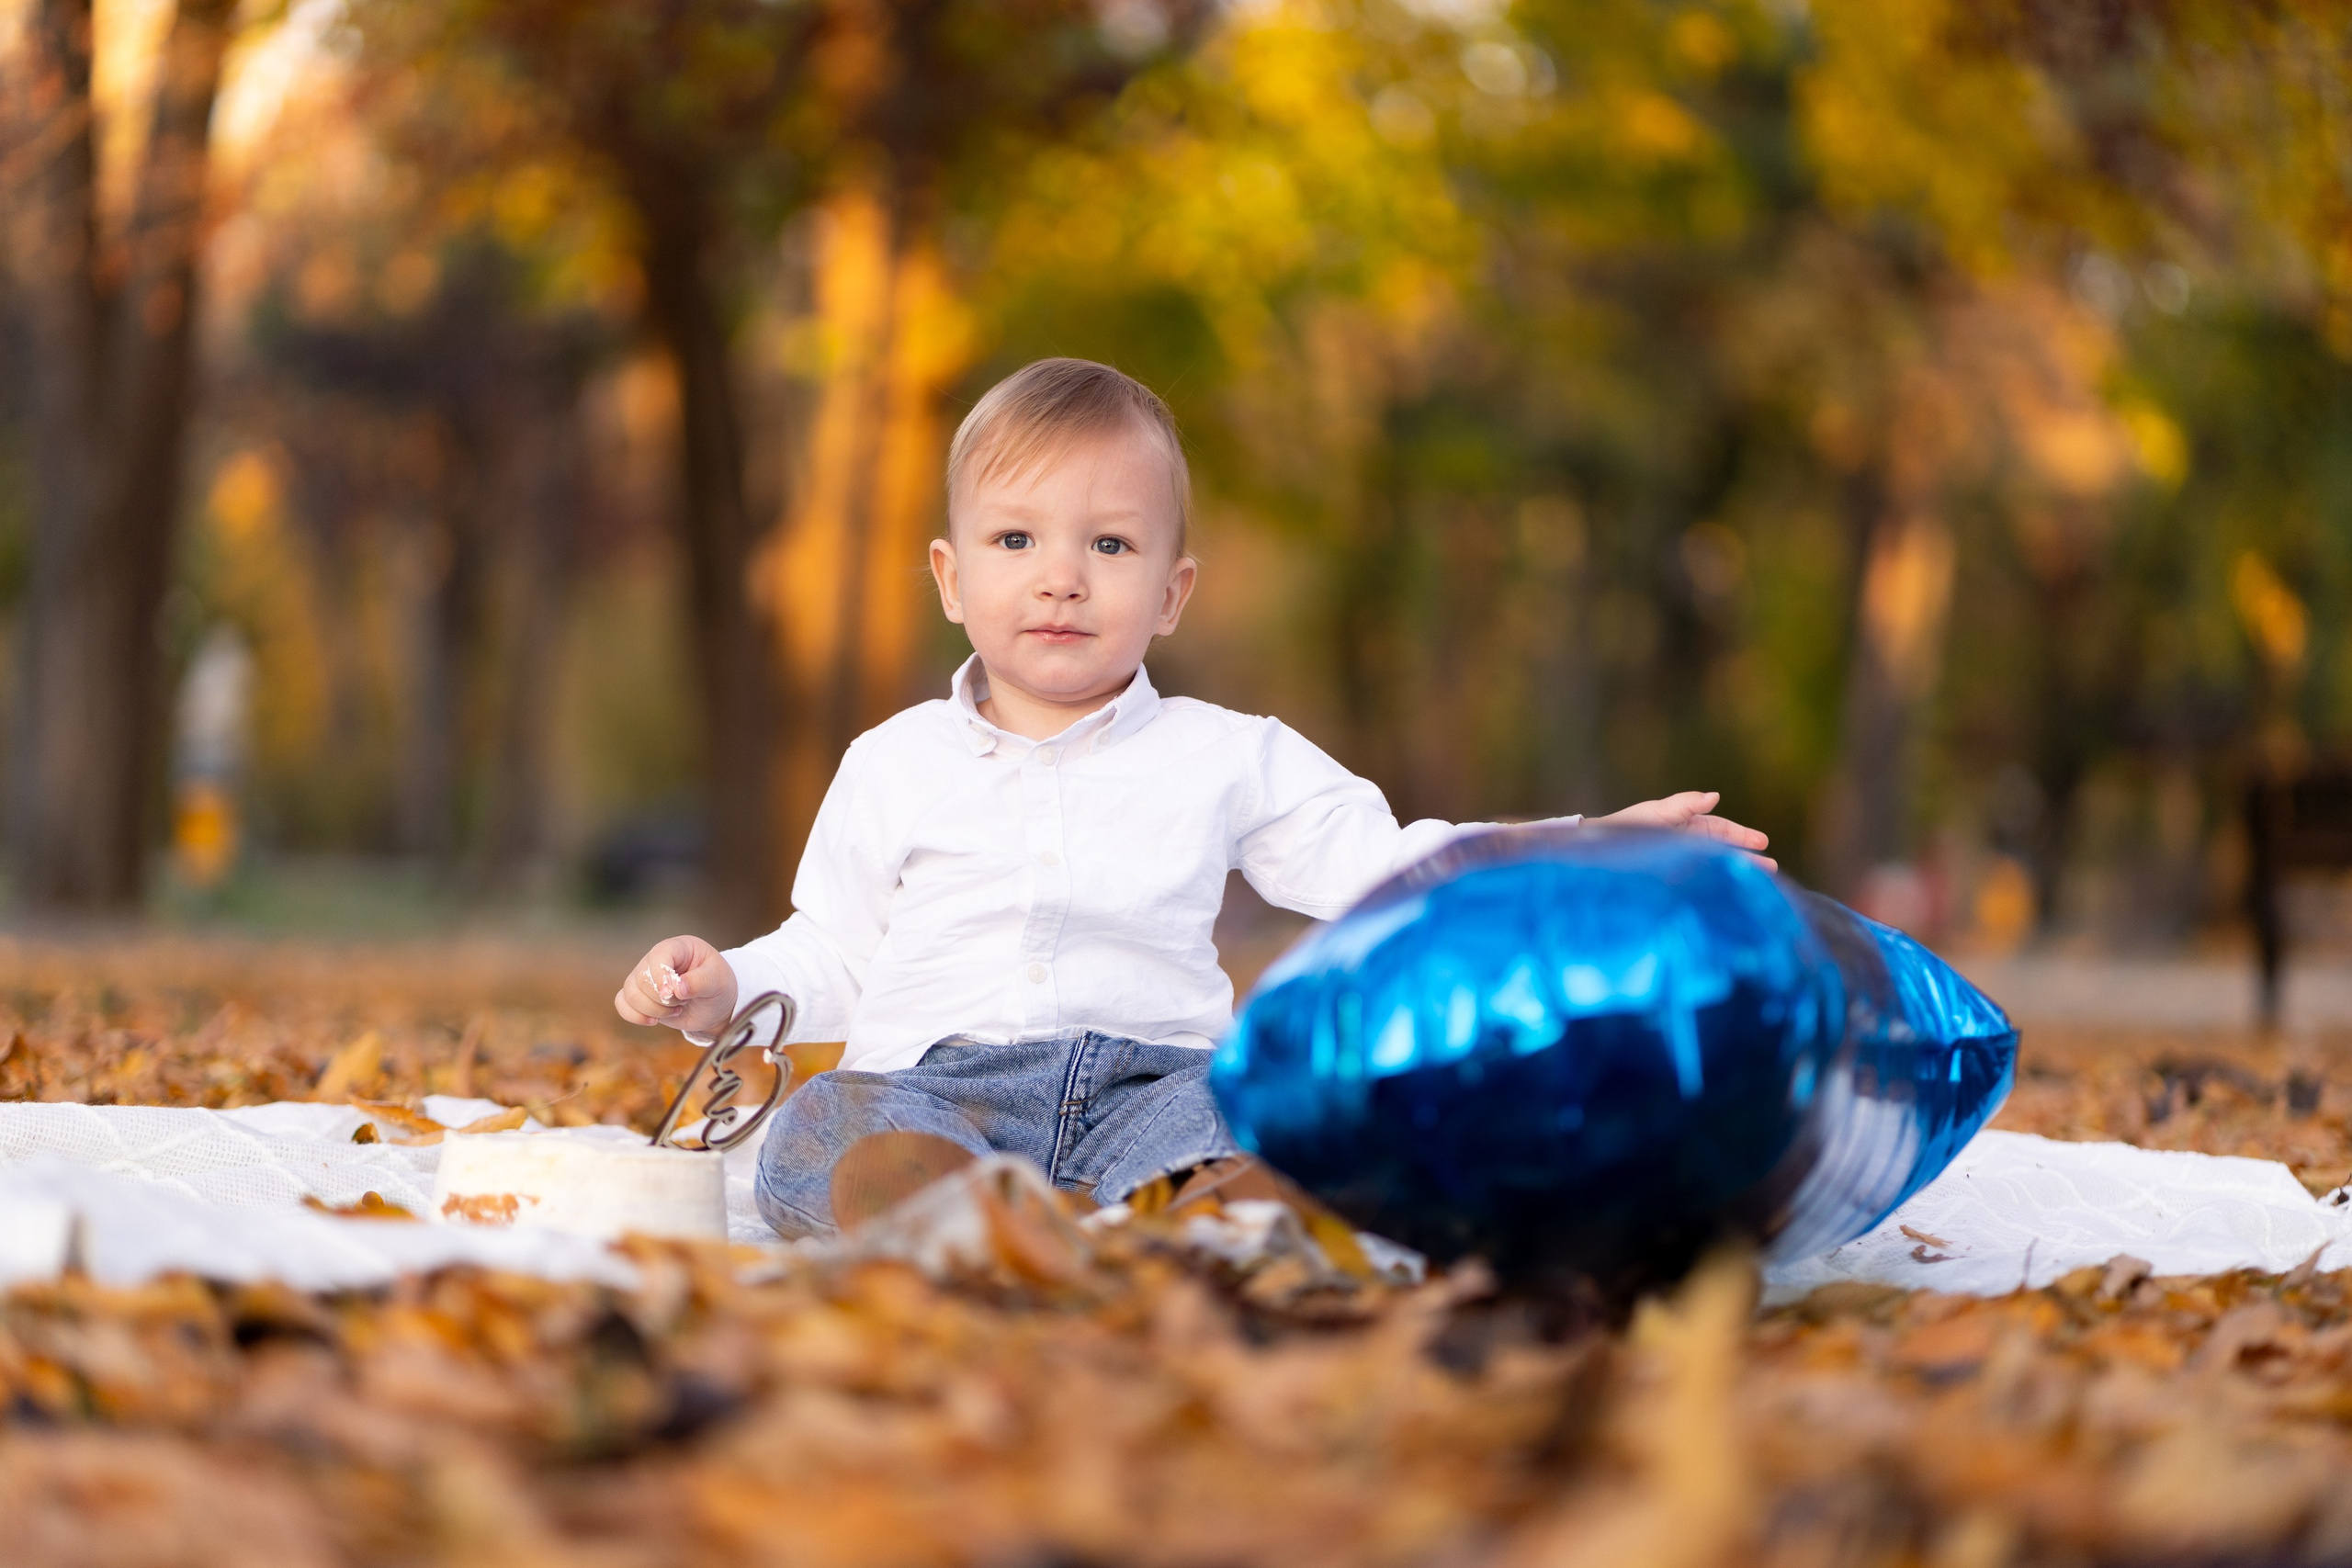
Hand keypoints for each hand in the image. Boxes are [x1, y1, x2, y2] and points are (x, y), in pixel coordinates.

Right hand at [614, 936, 739, 1035]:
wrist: (715, 1006)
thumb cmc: (719, 986)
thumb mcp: (718, 981)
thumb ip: (700, 982)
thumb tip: (677, 989)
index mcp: (677, 948)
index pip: (658, 956)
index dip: (662, 977)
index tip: (675, 994)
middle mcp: (656, 959)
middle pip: (641, 978)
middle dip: (662, 999)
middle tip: (683, 1003)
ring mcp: (645, 978)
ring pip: (630, 993)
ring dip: (652, 1009)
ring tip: (675, 1010)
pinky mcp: (640, 996)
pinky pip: (622, 1003)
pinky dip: (635, 1016)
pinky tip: (653, 1021)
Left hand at [1591, 790, 1776, 870]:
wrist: (1595, 855)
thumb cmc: (1623, 832)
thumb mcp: (1655, 815)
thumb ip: (1685, 806)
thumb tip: (1715, 796)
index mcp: (1682, 826)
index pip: (1718, 829)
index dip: (1740, 836)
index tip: (1762, 843)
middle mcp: (1683, 845)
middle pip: (1721, 850)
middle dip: (1745, 858)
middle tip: (1771, 869)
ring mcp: (1678, 864)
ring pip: (1713, 867)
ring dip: (1734, 874)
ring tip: (1758, 885)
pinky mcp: (1671, 882)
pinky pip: (1699, 883)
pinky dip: (1716, 887)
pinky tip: (1729, 896)